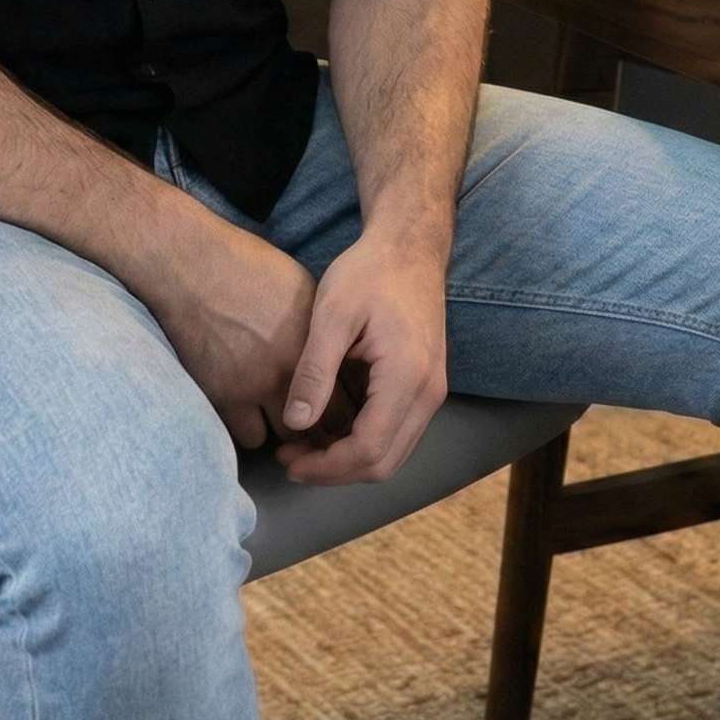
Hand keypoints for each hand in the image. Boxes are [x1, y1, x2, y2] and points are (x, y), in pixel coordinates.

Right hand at [148, 214, 357, 450]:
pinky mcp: (225, 398)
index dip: (350, 403)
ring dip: (288, 426)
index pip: (352, 392)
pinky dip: (253, 428)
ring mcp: (258, 386)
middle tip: (317, 417)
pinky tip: (250, 410)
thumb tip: (337, 356)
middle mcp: (293, 366)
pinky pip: (252, 438)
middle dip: (324, 422)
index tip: (342, 403)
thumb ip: (320, 330)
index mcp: (316, 337)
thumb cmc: (246, 267)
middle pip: (325, 421)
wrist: (191, 267)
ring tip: (282, 412)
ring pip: (289, 436)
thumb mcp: (301, 288)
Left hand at [275, 226, 448, 484]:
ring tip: (305, 446)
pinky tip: (331, 427)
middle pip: (383, 463)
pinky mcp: (427, 386)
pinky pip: (398, 433)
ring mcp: (433, 391)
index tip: (287, 459)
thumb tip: (296, 424)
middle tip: (290, 458)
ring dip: (349, 461)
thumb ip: (315, 370)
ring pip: (393, 453)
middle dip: (334, 471)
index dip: (325, 466)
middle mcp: (429, 393)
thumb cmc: (370, 272)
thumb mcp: (332, 314)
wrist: (410, 248)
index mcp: (407, 377)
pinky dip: (364, 443)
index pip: (368, 449)